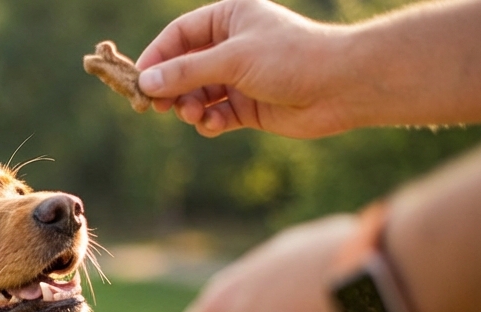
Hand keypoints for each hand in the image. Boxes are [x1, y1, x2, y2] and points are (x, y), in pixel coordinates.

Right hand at [136, 0, 351, 137]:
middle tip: (156, 106)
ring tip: (194, 115)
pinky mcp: (248, 106)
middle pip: (183, 67)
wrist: (341, 86)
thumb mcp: (232, 58)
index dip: (156, 57)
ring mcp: (239, 77)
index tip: (138, 81)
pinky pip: (215, 114)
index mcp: (230, 17)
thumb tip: (145, 83)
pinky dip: (210, 122)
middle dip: (170, 88)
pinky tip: (215, 124)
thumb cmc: (291, 58)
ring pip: (196, 94)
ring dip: (190, 107)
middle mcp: (232, 45)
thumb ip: (185, 72)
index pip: (179, 35)